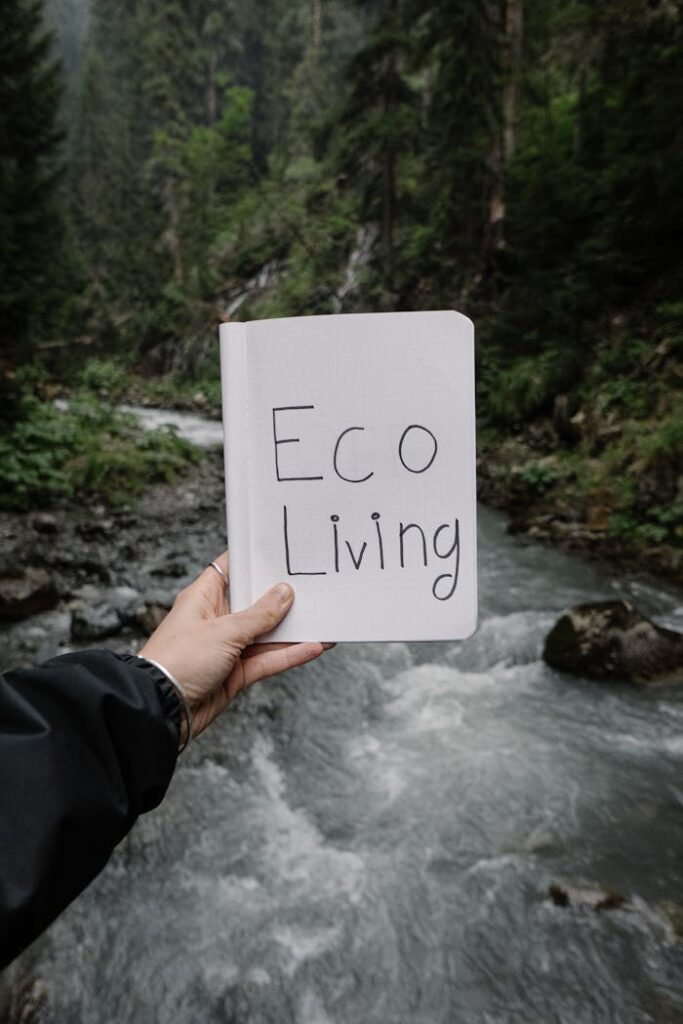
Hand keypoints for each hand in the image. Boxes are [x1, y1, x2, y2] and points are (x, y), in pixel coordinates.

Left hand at [139, 552, 331, 742]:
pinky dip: (290, 655)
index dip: (252, 559)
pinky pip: (268, 660)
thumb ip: (258, 615)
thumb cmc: (178, 661)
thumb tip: (284, 594)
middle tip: (313, 584)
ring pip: (266, 634)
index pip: (230, 569)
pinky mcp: (235, 674)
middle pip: (255, 602)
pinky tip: (314, 647)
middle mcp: (216, 620)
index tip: (279, 551)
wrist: (161, 709)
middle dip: (282, 596)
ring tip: (323, 619)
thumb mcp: (223, 631)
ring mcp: (227, 648)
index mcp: (204, 599)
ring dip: (293, 629)